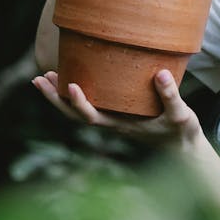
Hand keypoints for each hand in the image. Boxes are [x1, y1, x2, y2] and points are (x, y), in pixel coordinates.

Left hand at [32, 69, 202, 152]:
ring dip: (58, 96)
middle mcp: (111, 123)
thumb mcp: (180, 114)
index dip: (79, 103)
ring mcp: (111, 118)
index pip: (93, 117)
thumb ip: (171, 95)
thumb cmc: (180, 132)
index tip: (70, 85)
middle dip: (55, 98)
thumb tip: (161, 72)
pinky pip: (89, 104)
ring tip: (44, 75)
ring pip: (78, 111)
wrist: (181, 147)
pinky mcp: (116, 113)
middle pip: (75, 115)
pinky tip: (70, 77)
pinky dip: (75, 93)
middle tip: (39, 78)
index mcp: (121, 125)